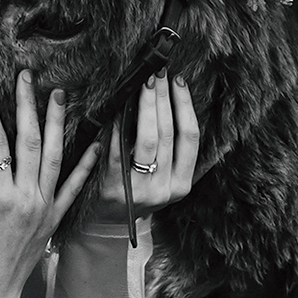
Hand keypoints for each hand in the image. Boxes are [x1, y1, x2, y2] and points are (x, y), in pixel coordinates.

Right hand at [0, 69, 99, 297]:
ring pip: (55, 158)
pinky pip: (73, 188)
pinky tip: (95, 144)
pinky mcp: (52, 221)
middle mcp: (27, 200)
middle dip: (28, 106)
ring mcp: (44, 210)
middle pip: (30, 142)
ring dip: (57, 124)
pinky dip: (85, 165)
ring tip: (60, 96)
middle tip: (28, 77)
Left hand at [97, 71, 200, 218]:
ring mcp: (140, 191)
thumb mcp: (163, 179)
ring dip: (146, 107)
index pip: (190, 138)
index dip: (185, 106)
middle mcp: (165, 189)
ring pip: (148, 140)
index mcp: (182, 184)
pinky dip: (119, 125)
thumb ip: (172, 150)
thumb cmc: (137, 191)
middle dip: (163, 99)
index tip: (178, 81)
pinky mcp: (114, 189)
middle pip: (168, 134)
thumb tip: (175, 100)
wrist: (107, 224)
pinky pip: (118, 150)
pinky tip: (118, 107)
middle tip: (157, 73)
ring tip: (143, 84)